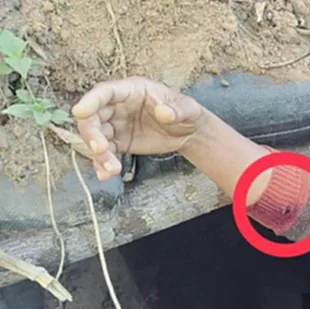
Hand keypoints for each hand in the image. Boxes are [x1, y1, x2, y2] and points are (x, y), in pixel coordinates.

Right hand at [72, 77, 207, 180]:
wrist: (189, 133)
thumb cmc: (186, 113)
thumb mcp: (187, 109)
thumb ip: (176, 110)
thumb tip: (165, 112)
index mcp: (132, 91)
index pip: (105, 92)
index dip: (90, 100)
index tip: (79, 112)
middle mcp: (118, 106)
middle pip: (93, 116)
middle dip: (92, 133)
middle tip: (100, 150)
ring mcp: (116, 124)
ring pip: (96, 137)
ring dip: (98, 154)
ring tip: (112, 169)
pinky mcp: (119, 142)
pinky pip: (105, 152)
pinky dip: (103, 163)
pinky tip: (106, 175)